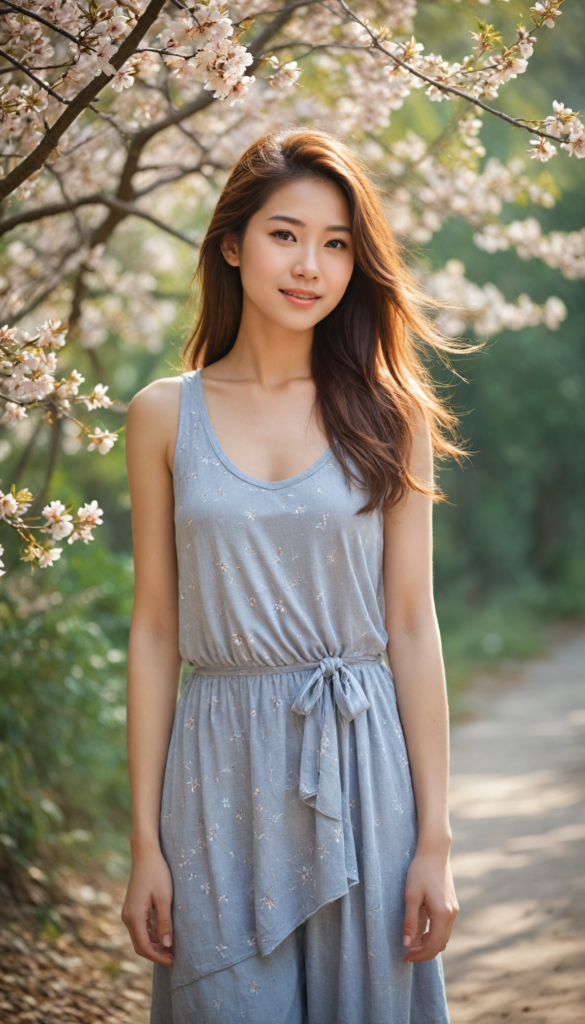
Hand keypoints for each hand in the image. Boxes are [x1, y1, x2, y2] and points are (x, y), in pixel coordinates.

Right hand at [121, 844, 174, 965]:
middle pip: (139, 945)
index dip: (158, 956)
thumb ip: (165, 922)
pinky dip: (150, 936)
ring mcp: (128, 912)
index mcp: (134, 916)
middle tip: (174, 958)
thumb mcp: (165, 898)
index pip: (144, 946)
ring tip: (171, 949)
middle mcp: (127, 916)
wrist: (145, 853)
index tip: (173, 960)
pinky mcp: (132, 907)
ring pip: (139, 937)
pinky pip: (139, 928)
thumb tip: (167, 945)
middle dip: (156, 954)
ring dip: (153, 946)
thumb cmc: (157, 873)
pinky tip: (163, 936)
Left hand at [402, 847, 458, 962]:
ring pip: (443, 937)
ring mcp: (454, 910)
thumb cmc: (420, 871)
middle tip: (407, 953)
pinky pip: (444, 928)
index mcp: (442, 914)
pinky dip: (433, 935)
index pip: (433, 945)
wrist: (434, 852)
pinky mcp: (452, 906)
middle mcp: (451, 915)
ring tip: (412, 943)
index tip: (405, 956)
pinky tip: (420, 932)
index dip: (419, 955)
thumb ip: (410, 922)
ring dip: (429, 945)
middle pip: (440, 945)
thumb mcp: (411, 896)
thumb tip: (406, 944)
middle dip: (424, 953)